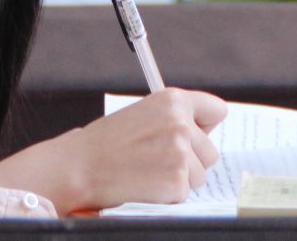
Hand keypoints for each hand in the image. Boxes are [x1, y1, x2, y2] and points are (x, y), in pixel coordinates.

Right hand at [0, 87, 225, 212]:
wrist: (80, 167)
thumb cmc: (105, 143)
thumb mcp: (142, 114)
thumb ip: (173, 117)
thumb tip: (201, 132)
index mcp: (173, 100)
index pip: (216, 111)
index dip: (206, 127)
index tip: (198, 136)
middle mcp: (181, 122)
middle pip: (210, 151)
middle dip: (191, 160)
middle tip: (157, 161)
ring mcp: (180, 152)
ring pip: (200, 175)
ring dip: (179, 179)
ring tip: (148, 171)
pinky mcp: (177, 181)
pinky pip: (185, 193)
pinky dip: (168, 195)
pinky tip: (145, 184)